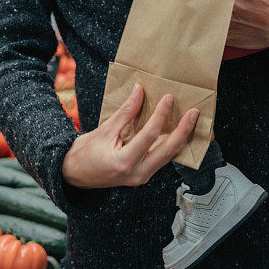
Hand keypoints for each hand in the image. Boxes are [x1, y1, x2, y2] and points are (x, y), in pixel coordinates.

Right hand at [61, 84, 198, 189]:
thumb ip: (125, 112)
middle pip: (168, 151)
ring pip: (168, 157)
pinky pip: (161, 159)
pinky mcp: (142, 175)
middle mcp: (137, 174)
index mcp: (125, 162)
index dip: (160, 114)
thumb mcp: (104, 130)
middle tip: (194, 113)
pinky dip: (170, 145)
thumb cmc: (85, 153)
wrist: (74, 174)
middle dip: (183, 130)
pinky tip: (176, 133)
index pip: (150, 135)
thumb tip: (139, 91)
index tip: (168, 98)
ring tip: (190, 122)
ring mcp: (141, 177)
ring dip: (180, 138)